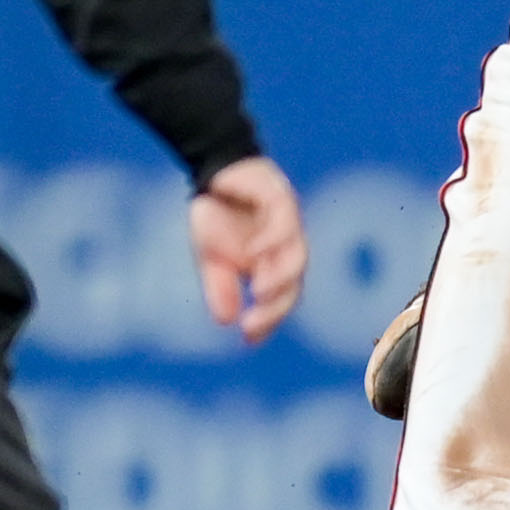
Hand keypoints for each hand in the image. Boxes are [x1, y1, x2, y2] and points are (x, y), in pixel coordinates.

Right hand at [190, 157, 307, 345]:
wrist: (212, 171)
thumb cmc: (217, 216)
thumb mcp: (211, 258)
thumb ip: (221, 287)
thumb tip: (226, 321)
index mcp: (274, 264)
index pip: (281, 298)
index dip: (268, 319)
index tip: (248, 337)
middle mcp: (288, 247)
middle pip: (294, 283)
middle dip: (276, 306)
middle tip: (254, 322)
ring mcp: (289, 223)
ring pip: (298, 255)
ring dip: (281, 276)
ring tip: (260, 291)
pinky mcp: (281, 197)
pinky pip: (285, 221)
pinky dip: (272, 239)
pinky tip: (254, 251)